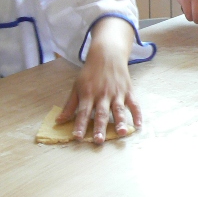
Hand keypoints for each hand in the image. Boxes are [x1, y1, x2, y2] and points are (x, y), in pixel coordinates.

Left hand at [56, 17, 140, 144]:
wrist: (107, 55)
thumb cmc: (90, 72)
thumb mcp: (76, 86)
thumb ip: (70, 105)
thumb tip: (59, 121)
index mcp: (88, 94)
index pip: (83, 112)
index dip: (80, 125)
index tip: (77, 137)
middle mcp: (103, 95)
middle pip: (101, 114)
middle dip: (100, 128)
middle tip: (99, 141)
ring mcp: (117, 93)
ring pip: (118, 110)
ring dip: (120, 122)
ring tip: (121, 133)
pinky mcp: (128, 91)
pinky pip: (134, 104)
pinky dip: (137, 114)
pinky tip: (138, 125)